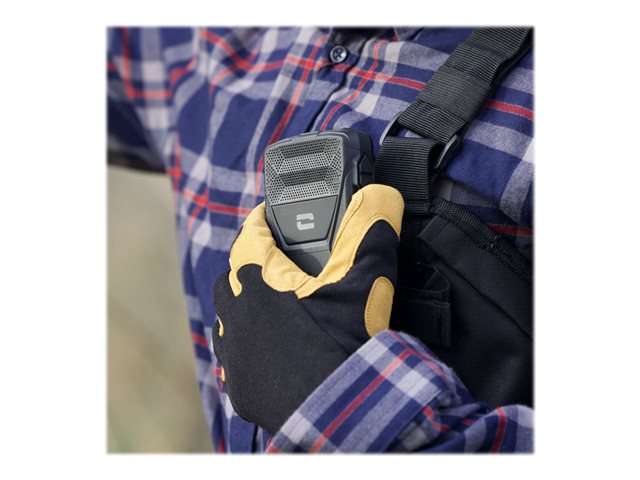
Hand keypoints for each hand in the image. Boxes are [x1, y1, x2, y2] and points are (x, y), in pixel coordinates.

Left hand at [211, 184, 403, 433]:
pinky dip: (244, 346)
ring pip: (226, 317)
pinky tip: (265, 349)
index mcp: (259, 282)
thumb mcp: (364, 281)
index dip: (258, 222)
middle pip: (230, 277)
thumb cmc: (345, 345)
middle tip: (272, 264)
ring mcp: (235, 353)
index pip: (248, 238)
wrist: (337, 414)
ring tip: (267, 305)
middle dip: (247, 265)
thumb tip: (380, 193)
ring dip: (241, 306)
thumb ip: (370, 230)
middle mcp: (238, 314)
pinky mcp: (239, 386)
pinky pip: (232, 357)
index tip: (265, 214)